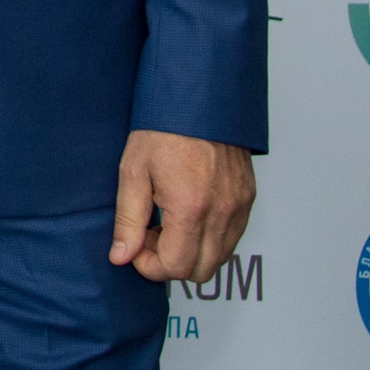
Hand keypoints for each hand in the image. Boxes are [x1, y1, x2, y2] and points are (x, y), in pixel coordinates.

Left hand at [109, 130, 255, 281]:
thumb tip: (122, 256)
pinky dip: (210, 239)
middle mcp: (222, 212)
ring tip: (167, 223)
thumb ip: (128, 220)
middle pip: (201, 271)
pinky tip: (188, 215)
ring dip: (192, 253)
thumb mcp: (133, 172)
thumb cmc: (163, 128)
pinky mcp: (248, 198)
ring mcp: (239, 206)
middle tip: (150, 237)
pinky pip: (232, 237)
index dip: (150, 267)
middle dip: (171, 264)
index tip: (136, 250)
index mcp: (190, 208)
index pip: (175, 267)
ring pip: (220, 258)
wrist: (197, 97)